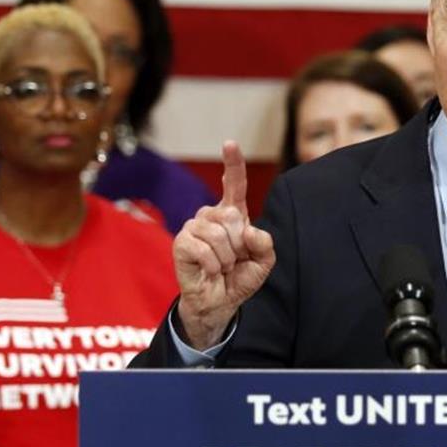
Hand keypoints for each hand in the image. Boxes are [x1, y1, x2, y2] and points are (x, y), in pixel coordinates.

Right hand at [174, 141, 274, 348]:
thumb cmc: (239, 278)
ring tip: (222, 267)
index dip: (233, 164)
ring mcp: (193, 227)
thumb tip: (249, 230)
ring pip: (218, 233)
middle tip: (234, 260)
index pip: (234, 185)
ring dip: (227, 258)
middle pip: (232, 216)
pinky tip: (210, 271)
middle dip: (240, 244)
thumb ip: (265, 244)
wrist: (220, 303)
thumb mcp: (263, 262)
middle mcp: (211, 216)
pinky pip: (203, 248)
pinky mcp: (181, 243)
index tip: (229, 143)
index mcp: (233, 215)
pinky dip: (213, 265)